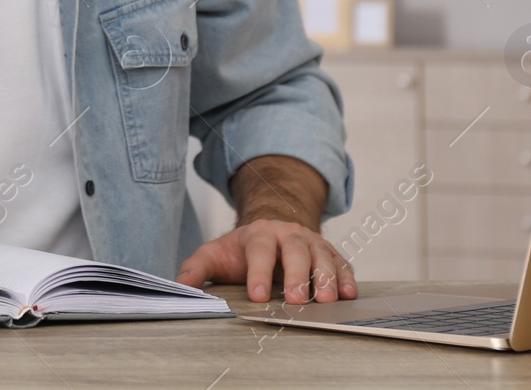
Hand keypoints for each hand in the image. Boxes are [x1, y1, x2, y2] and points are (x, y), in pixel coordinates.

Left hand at [176, 218, 357, 303]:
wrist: (269, 231)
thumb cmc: (240, 250)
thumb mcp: (214, 255)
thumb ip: (196, 268)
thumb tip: (180, 286)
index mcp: (258, 234)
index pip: (259, 250)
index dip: (258, 272)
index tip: (257, 296)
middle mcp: (288, 234)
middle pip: (295, 251)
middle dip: (297, 275)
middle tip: (297, 300)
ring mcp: (311, 242)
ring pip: (322, 256)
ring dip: (326, 277)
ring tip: (328, 300)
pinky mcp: (329, 253)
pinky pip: (341, 262)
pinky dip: (347, 277)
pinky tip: (350, 294)